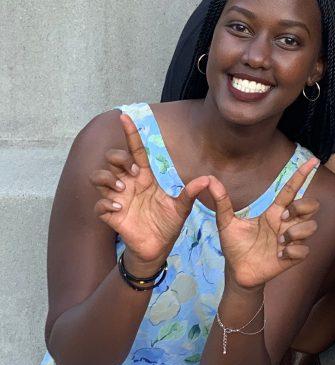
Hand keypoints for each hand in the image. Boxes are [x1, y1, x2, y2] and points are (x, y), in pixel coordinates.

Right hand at [92, 113, 208, 274]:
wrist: (158, 248)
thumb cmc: (168, 223)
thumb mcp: (183, 207)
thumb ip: (191, 193)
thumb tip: (206, 180)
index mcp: (146, 177)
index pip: (135, 150)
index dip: (130, 133)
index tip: (125, 116)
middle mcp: (130, 184)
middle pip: (113, 159)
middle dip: (118, 159)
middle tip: (133, 173)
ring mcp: (118, 198)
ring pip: (99, 177)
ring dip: (109, 180)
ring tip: (125, 191)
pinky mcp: (111, 215)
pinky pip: (98, 204)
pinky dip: (105, 203)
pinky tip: (118, 208)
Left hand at [209, 156, 321, 289]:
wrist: (236, 272)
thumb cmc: (235, 245)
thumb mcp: (226, 222)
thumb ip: (221, 201)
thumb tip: (210, 179)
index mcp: (274, 212)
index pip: (292, 189)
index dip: (302, 174)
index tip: (313, 160)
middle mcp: (286, 223)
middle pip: (311, 205)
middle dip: (303, 206)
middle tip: (283, 217)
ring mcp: (291, 240)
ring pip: (311, 226)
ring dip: (295, 232)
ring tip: (278, 242)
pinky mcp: (292, 257)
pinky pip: (304, 249)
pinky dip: (292, 251)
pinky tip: (279, 255)